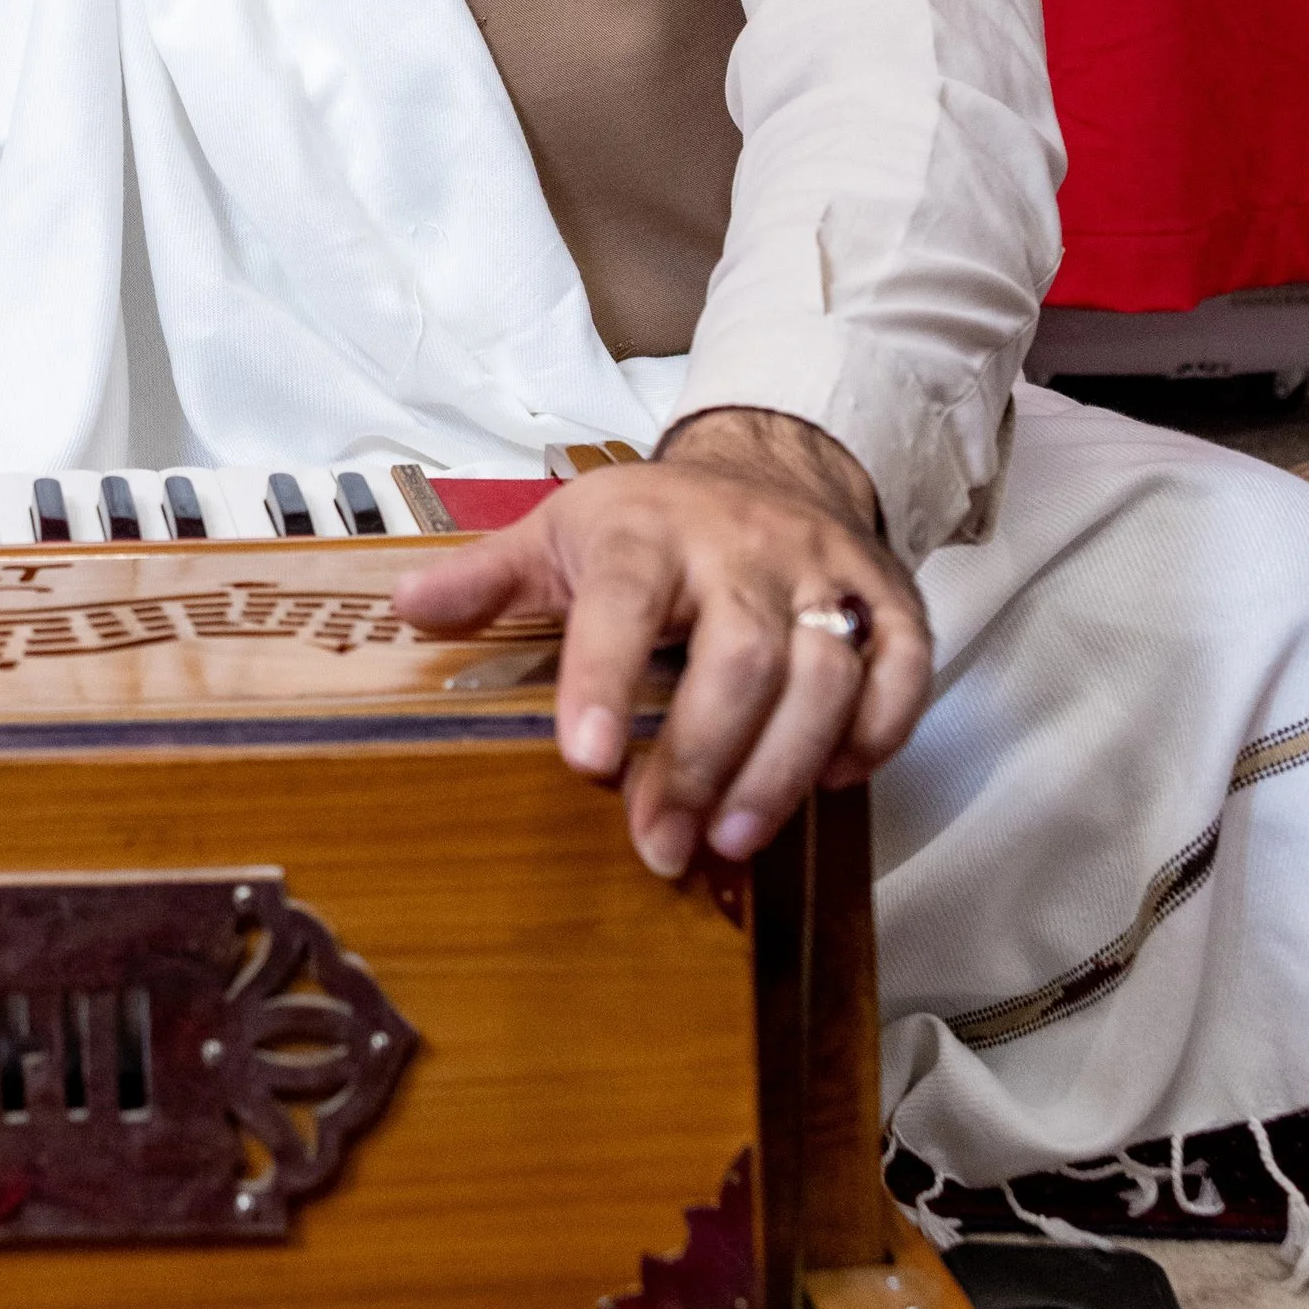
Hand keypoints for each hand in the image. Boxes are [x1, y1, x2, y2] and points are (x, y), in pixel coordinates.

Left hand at [393, 408, 930, 878]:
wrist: (771, 464)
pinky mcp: (891, 605)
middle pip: (740, 655)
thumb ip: (490, 577)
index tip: (581, 758)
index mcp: (649, 530)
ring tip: (731, 840)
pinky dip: (874, 736)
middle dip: (699, 758)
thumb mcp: (560, 533)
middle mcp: (744, 549)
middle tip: (659, 843)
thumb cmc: (653, 522)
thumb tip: (407, 608)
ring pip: (823, 673)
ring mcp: (825, 575)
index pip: (625, 597)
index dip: (604, 675)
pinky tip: (828, 783)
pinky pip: (901, 676)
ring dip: (782, 767)